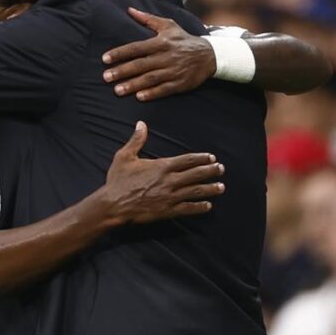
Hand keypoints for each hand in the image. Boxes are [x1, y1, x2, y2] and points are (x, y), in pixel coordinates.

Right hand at [98, 121, 224, 224]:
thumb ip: (136, 140)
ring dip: (210, 188)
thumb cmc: (118, 180)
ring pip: (196, 191)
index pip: (187, 160)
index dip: (201, 158)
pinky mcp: (167, 210)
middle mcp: (169, 180)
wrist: (112, 204)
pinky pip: (187, 208)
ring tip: (221, 187)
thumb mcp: (124, 156)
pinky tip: (208, 205)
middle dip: (211, 171)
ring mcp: (170, 196)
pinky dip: (199, 207)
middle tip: (222, 169)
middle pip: (196, 174)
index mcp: (162, 166)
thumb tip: (141, 124)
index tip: (212, 157)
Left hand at [102, 8, 215, 100]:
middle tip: (106, 77)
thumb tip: (130, 10)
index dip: (120, 53)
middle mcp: (165, 57)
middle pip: (140, 64)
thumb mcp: (168, 25)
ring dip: (133, 85)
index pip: (136, 48)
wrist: (209, 55)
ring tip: (117, 90)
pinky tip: (139, 97)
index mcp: (160, 42)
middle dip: (122, 71)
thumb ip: (148, 19)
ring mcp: (173, 71)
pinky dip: (152, 93)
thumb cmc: (184, 39)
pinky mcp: (180, 83)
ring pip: (150, 79)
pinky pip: (164, 89)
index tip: (105, 58)